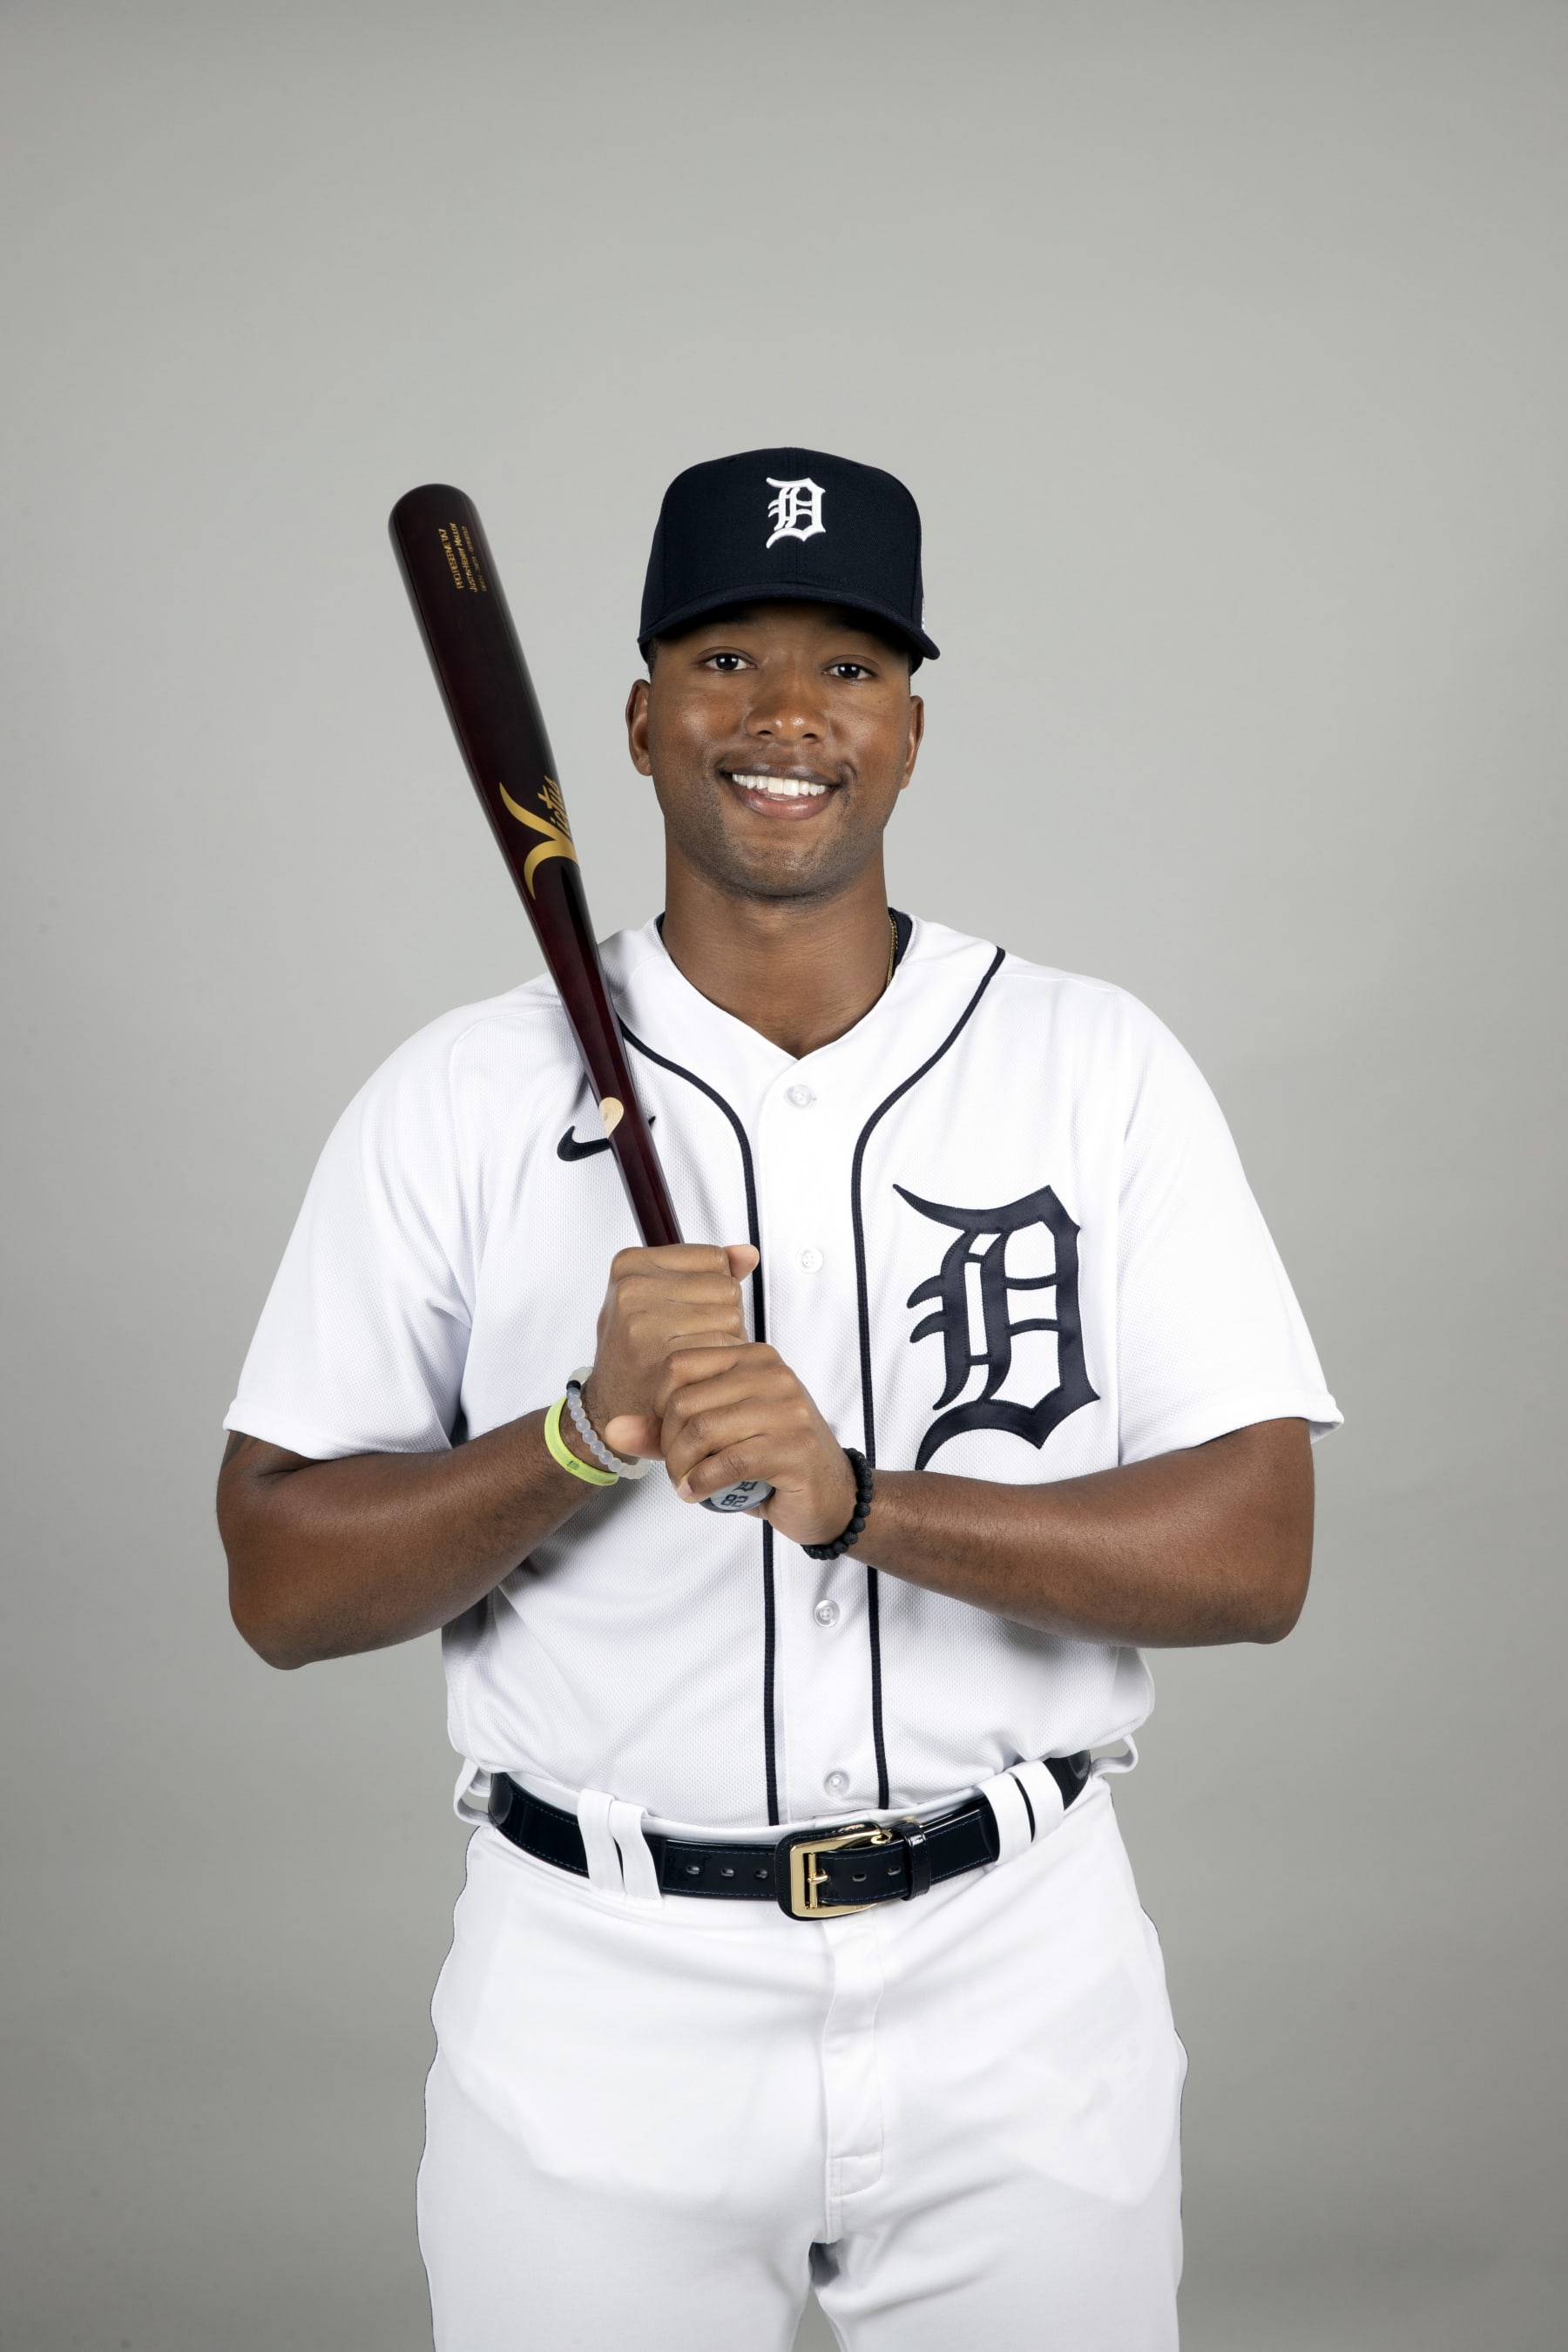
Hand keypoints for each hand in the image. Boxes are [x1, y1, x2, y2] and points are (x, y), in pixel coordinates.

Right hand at [583, 1243, 757, 1458]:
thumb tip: (749, 1253)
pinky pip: (724, 1347)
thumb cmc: (639, 1350)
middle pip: (726, 1287)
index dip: (714, 1288)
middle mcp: (632, 1287)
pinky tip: (702, 1373)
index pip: (714, 1258)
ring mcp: (644, 1322)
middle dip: (723, 1314)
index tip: (688, 1311)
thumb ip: (707, 1272)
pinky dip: (724, 1363)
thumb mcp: (659, 1298)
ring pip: (731, 1316)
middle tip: (693, 1339)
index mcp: (630, 1264)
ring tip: (697, 1355)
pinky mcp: (663, 1356)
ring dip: (727, 1339)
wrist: (610, 1409)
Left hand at [648, 1341, 857, 1547]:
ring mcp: (787, 1407)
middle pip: (685, 1402)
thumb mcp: (713, 1438)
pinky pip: (729, 1461)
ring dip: (683, 1468)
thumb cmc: (771, 1461)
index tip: (668, 1438)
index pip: (677, 1365)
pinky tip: (699, 1493)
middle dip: (668, 1446)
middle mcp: (771, 1373)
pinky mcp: (794, 1445)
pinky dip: (703, 1482)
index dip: (658, 1407)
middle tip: (677, 1472)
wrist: (831, 1495)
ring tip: (687, 1483)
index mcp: (750, 1356)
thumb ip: (663, 1431)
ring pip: (703, 1430)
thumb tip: (612, 1429)